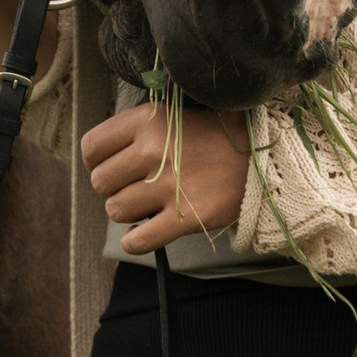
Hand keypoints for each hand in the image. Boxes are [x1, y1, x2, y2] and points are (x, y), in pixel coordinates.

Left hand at [81, 99, 249, 252]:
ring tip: (147, 205)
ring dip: (127, 213)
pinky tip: (144, 233)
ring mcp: (168, 186)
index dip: (95, 161)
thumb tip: (104, 151)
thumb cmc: (218, 136)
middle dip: (112, 189)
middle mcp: (153, 151)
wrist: (265, 159)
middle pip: (100, 182)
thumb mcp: (175, 114)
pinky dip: (135, 242)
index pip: (92, 147)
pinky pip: (138, 241)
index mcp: (147, 120)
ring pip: (116, 211)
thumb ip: (139, 128)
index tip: (109, 166)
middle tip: (134, 187)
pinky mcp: (184, 218)